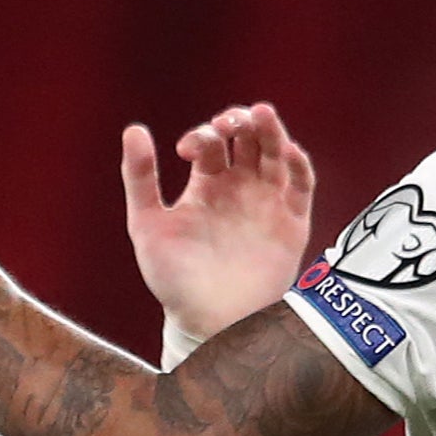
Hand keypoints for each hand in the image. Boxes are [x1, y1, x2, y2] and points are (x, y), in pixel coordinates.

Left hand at [123, 103, 317, 341]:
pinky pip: (303, 184)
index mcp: (206, 185)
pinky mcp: (292, 221)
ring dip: (271, 131)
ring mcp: (268, 201)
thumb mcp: (146, 224)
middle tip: (231, 122)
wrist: (207, 321)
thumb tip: (133, 130)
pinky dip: (299, 163)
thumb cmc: (174, 279)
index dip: (203, 134)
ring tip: (262, 114)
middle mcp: (239, 188)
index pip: (211, 142)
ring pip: (276, 153)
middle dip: (240, 121)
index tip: (190, 148)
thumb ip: (139, 178)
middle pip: (248, 138)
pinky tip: (287, 150)